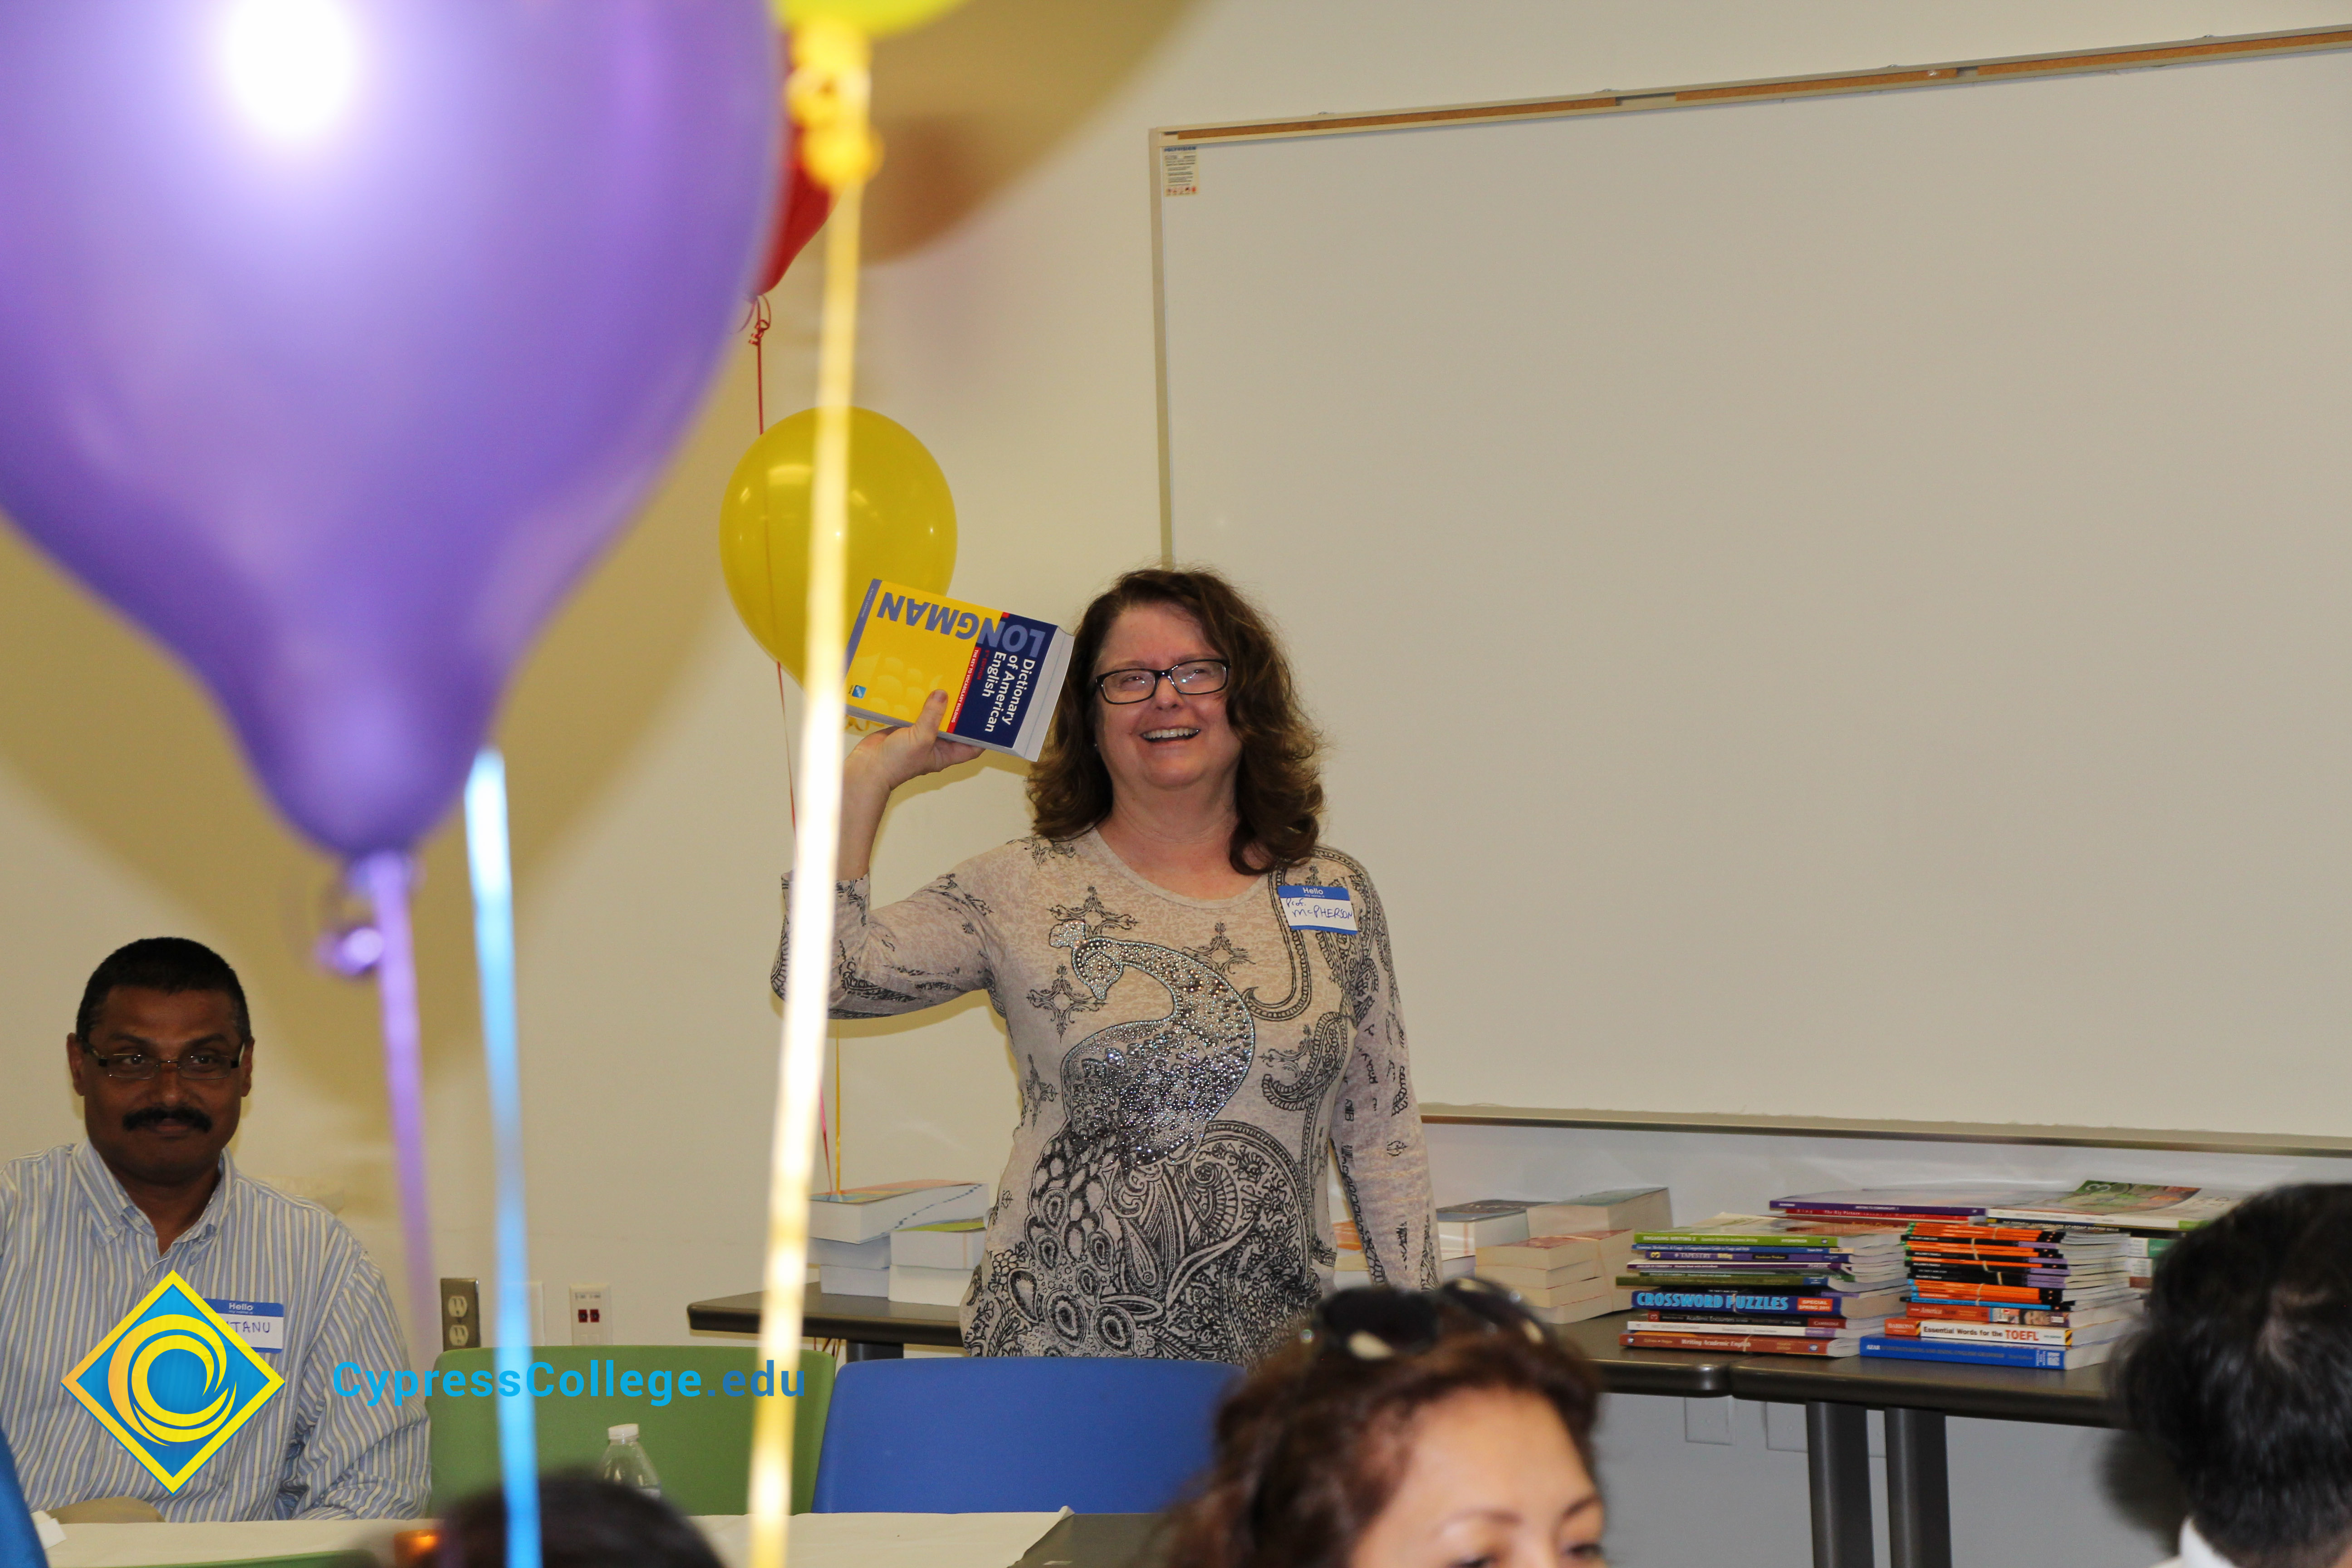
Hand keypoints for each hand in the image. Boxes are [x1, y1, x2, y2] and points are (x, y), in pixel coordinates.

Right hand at [846, 689, 983, 793]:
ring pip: (934, 716)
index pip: (971, 747)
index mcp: (945, 754)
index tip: (989, 718)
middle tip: (969, 691)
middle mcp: (935, 744)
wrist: (868, 767)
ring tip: (948, 682)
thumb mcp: (921, 739)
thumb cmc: (897, 763)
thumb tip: (943, 695)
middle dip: (959, 711)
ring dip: (938, 702)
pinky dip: (918, 700)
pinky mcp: (905, 727)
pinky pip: (916, 712)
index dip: (981, 735)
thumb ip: (932, 716)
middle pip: (953, 727)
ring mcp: (919, 735)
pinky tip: (922, 685)